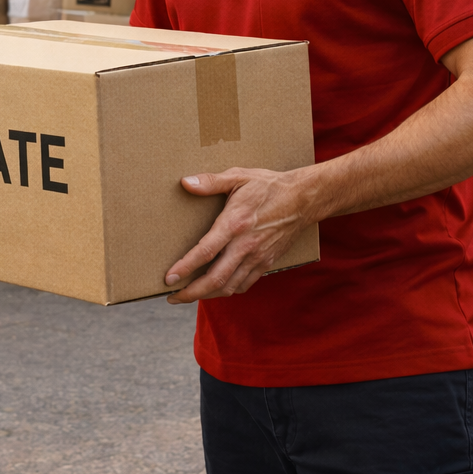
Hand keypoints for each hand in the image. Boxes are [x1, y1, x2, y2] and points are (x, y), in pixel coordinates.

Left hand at [165, 166, 314, 304]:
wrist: (304, 199)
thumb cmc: (268, 186)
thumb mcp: (238, 176)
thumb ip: (210, 182)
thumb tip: (185, 182)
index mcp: (234, 224)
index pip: (205, 252)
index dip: (185, 268)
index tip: (168, 278)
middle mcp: (245, 245)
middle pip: (215, 279)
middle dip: (191, 292)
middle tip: (171, 297)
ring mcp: (257, 257)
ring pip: (229, 286)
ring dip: (207, 295)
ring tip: (189, 296)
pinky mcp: (266, 262)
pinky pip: (244, 284)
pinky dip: (228, 290)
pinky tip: (216, 288)